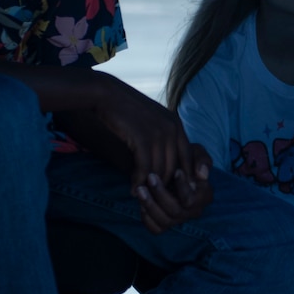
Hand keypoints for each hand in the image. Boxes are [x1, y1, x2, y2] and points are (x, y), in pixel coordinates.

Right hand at [82, 74, 199, 207]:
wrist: (106, 95)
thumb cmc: (125, 110)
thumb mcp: (150, 120)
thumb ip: (161, 137)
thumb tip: (163, 160)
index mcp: (176, 123)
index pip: (187, 157)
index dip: (182, 177)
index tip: (174, 191)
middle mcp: (172, 128)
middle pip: (175, 167)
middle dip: (165, 185)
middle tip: (155, 198)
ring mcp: (159, 133)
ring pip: (160, 170)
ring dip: (150, 186)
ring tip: (141, 195)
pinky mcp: (143, 139)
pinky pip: (145, 168)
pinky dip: (139, 181)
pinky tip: (132, 188)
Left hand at [135, 142, 213, 234]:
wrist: (172, 166)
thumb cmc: (185, 159)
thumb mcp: (197, 154)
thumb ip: (202, 160)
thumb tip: (202, 174)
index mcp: (205, 197)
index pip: (191, 199)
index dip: (181, 186)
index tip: (175, 171)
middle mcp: (194, 211)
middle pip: (176, 211)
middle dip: (161, 194)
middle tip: (150, 177)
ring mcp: (180, 219)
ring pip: (165, 221)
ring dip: (150, 205)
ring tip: (140, 189)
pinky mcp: (166, 224)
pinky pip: (156, 229)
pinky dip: (147, 219)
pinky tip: (141, 203)